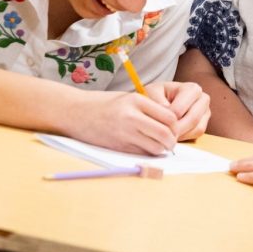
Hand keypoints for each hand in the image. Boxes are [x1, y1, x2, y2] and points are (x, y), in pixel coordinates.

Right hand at [64, 91, 178, 155]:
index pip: (169, 116)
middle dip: (172, 140)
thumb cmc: (104, 104)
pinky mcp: (118, 146)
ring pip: (156, 147)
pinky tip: (145, 148)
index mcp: (137, 101)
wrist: (77, 112)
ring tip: (159, 145)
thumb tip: (172, 124)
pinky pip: (142, 153)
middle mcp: (132, 117)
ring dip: (161, 149)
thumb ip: (148, 109)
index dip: (175, 125)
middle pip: (165, 134)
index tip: (174, 128)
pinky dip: (148, 153)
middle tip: (171, 141)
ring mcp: (124, 133)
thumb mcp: (128, 98)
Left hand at [148, 81, 210, 141]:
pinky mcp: (204, 123)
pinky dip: (184, 137)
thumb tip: (166, 116)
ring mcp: (206, 112)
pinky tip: (172, 135)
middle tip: (161, 135)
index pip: (180, 109)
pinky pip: (197, 135)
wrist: (160, 99)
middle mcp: (203, 99)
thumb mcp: (152, 93)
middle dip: (175, 130)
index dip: (166, 119)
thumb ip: (157, 102)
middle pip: (192, 119)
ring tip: (165, 134)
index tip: (155, 123)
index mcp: (192, 88)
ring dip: (180, 135)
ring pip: (197, 129)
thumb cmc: (156, 95)